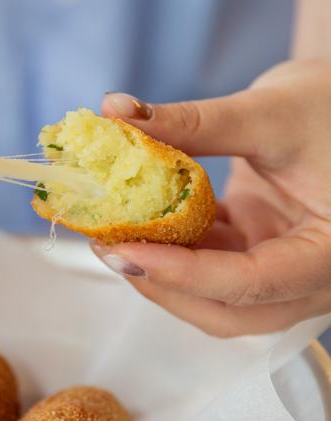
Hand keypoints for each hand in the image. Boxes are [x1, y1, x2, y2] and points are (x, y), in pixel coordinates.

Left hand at [94, 59, 330, 336]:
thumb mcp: (270, 112)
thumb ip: (192, 122)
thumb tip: (114, 109)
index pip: (254, 282)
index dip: (183, 274)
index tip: (123, 250)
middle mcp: (310, 279)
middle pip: (227, 310)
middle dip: (163, 285)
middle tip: (109, 249)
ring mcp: (280, 273)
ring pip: (212, 299)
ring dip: (160, 274)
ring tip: (113, 238)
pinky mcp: (256, 257)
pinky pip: (208, 270)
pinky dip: (172, 254)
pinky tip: (138, 227)